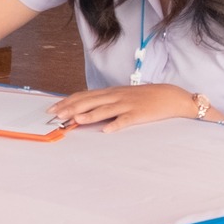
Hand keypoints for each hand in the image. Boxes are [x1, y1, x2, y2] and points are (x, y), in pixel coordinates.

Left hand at [49, 83, 196, 132]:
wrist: (171, 96)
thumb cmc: (144, 97)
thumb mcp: (122, 96)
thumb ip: (105, 102)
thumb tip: (84, 109)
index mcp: (110, 92)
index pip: (84, 95)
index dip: (67, 101)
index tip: (53, 108)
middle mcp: (116, 97)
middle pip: (90, 101)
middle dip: (71, 108)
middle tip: (56, 115)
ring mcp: (127, 105)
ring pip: (105, 109)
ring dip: (89, 115)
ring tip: (75, 120)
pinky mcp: (139, 114)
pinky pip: (126, 120)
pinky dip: (116, 124)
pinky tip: (107, 130)